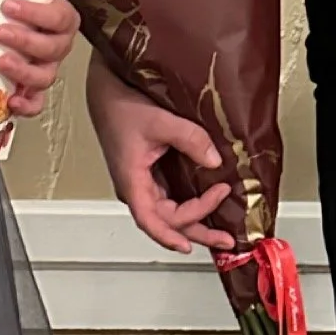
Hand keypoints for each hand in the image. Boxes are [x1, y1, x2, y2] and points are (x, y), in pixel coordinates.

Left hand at [0, 0, 79, 118]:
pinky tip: (11, 100)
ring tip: (1, 62)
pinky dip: (26, 104)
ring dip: (23, 71)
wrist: (8, 20)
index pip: (58, 16)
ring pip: (46, 76)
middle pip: (53, 48)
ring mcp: (46, 67)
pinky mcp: (33, 88)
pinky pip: (37, 102)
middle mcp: (57, 44)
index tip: (8, 5)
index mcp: (61, 18)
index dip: (36, 13)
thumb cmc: (13, 4)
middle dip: (25, 41)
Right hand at [87, 59, 232, 252]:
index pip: (149, 220)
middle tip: (226, 239)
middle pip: (166, 222)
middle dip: (197, 232)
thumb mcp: (159, 120)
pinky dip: (192, 204)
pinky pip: (172, 198)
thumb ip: (189, 139)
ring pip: (171, 213)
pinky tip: (209, 204)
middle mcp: (138, 188)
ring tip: (223, 229)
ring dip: (197, 221)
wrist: (109, 90)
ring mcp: (144, 183)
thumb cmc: (121, 106)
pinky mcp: (152, 174)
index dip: (168, 236)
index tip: (189, 244)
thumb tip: (215, 161)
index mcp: (132, 181)